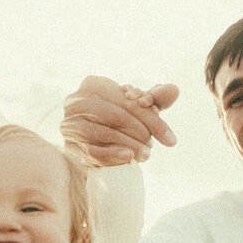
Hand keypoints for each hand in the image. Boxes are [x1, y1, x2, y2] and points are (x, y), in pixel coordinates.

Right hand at [60, 76, 178, 165]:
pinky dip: (112, 154)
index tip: (171, 139)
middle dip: (140, 133)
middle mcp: (76, 100)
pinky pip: (93, 150)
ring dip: (129, 145)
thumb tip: (174, 90)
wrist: (89, 144)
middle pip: (116, 115)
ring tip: (145, 155)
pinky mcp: (69, 144)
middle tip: (153, 147)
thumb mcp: (135, 108)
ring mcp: (70, 123)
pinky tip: (128, 158)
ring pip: (105, 133)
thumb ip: (155, 99)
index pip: (128, 101)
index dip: (152, 119)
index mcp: (94, 84)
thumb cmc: (115, 121)